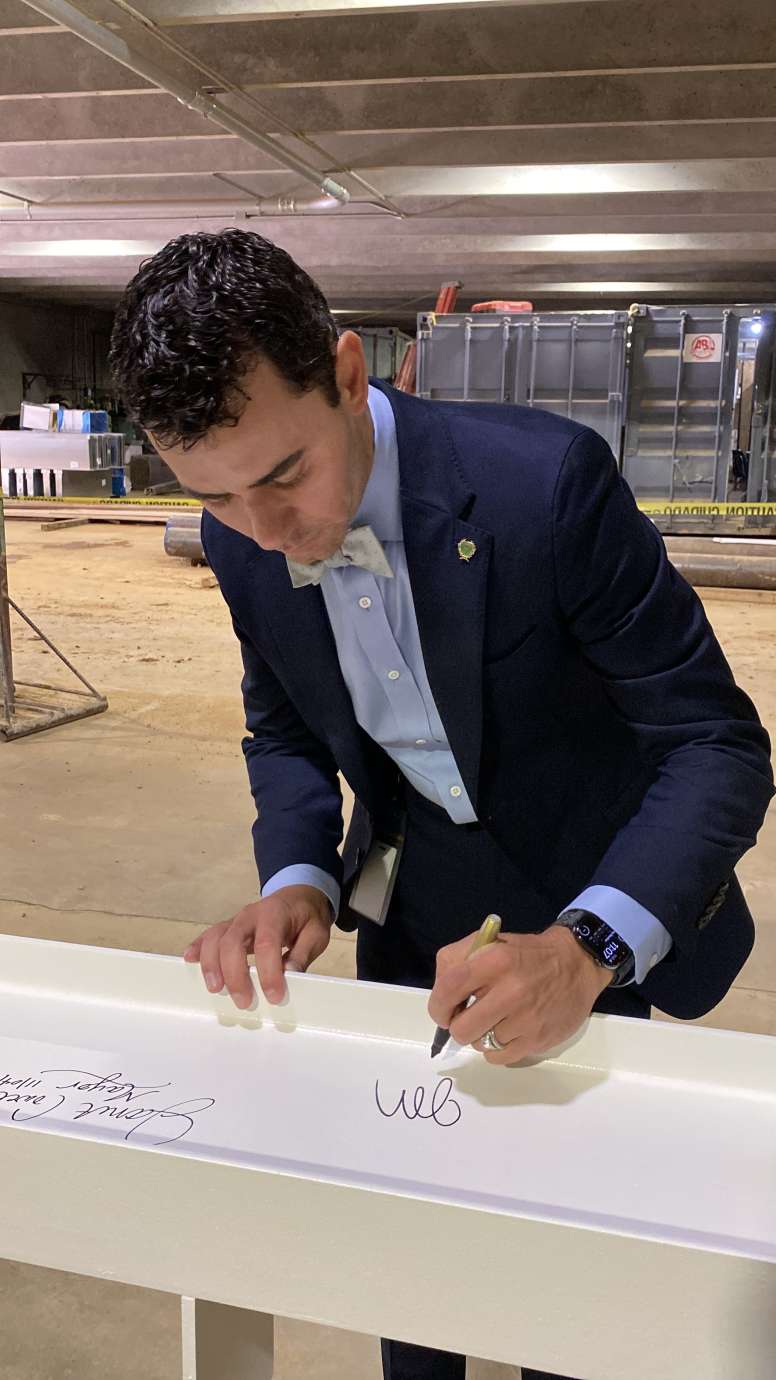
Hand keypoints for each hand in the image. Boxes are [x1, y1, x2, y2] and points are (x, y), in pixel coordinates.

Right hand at [183, 885, 332, 1008]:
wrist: (298, 896)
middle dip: (235, 974)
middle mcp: (250, 914)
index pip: (267, 943)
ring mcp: (235, 920)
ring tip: (216, 989)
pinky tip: (189, 960)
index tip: (274, 996)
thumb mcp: (317, 933)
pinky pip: (208, 935)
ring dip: (212, 965)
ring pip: (215, 938)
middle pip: (232, 941)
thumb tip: (290, 974)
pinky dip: (198, 948)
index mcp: (275, 914)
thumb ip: (303, 953)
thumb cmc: (307, 918)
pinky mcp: (228, 927)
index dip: (268, 972)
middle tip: (244, 1001)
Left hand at [428, 926, 613, 1064]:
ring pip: (480, 1044)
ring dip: (481, 1036)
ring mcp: (526, 1018)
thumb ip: (457, 960)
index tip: (442, 1012)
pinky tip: (506, 1032)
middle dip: (459, 1026)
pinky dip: (496, 1049)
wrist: (576, 964)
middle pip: (462, 1028)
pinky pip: (499, 1058)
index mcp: (495, 960)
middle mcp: (511, 990)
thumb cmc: (526, 954)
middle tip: (469, 1017)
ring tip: (495, 1020)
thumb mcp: (489, 942)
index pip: (449, 988)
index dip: (438, 1006)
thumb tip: (441, 995)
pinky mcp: (538, 1040)